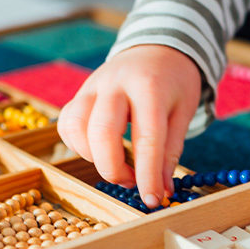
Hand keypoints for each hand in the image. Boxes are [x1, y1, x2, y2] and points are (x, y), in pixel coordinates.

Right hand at [58, 45, 201, 208]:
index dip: (148, 175)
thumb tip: (162, 191)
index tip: (153, 200)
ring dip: (93, 158)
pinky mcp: (78, 94)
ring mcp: (91, 87)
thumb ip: (170, 151)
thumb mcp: (182, 113)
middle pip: (101, 133)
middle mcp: (115, 83)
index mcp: (149, 86)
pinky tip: (99, 150)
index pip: (146, 138)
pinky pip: (67, 125)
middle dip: (114, 170)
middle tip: (132, 184)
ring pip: (76, 128)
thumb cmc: (173, 83)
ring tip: (117, 165)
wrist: (155, 48)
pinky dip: (79, 146)